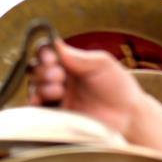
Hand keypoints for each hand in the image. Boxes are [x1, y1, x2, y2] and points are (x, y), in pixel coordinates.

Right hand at [27, 40, 145, 138]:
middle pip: (36, 69)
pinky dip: (35, 104)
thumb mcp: (102, 64)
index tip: (51, 58)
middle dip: (43, 71)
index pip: (46, 52)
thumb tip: (55, 44)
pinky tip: (41, 102)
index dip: (44, 53)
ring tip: (58, 90)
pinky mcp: (57, 117)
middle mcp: (60, 79)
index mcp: (69, 63)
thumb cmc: (118, 86)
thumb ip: (79, 57)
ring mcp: (57, 98)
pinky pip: (37, 110)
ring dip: (42, 86)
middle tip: (59, 76)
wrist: (127, 116)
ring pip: (34, 88)